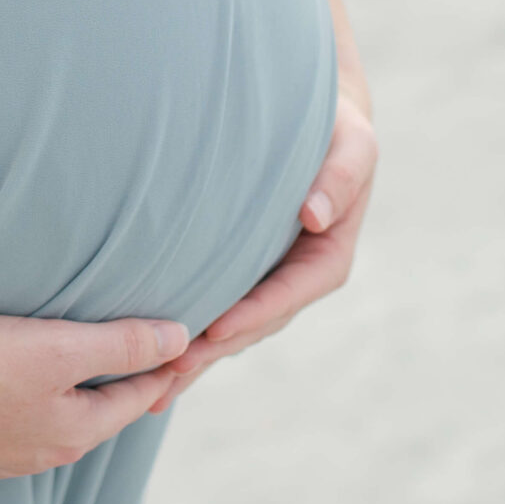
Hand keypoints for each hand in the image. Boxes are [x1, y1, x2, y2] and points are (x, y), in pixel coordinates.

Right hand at [0, 312, 191, 479]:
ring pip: (51, 421)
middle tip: (144, 354)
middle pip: (95, 414)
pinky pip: (10, 423)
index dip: (163, 366)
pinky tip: (13, 384)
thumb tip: (181, 340)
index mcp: (72, 433)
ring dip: (71, 394)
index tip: (183, 341)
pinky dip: (27, 400)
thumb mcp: (57, 348)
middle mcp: (38, 456)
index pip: (136, 398)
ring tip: (83, 365)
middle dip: (120, 383)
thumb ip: (121, 345)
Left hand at [149, 81, 376, 412]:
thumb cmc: (335, 128)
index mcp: (326, 258)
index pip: (289, 295)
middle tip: (170, 370)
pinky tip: (150, 364)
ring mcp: (266, 281)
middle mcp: (295, 279)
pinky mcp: (239, 275)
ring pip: (230, 329)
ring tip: (150, 385)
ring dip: (195, 357)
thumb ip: (342, 176)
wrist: (315, 118)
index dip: (254, 314)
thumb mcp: (354, 144)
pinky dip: (187, 337)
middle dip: (214, 350)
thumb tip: (315, 216)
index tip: (217, 330)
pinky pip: (215, 309)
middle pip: (254, 325)